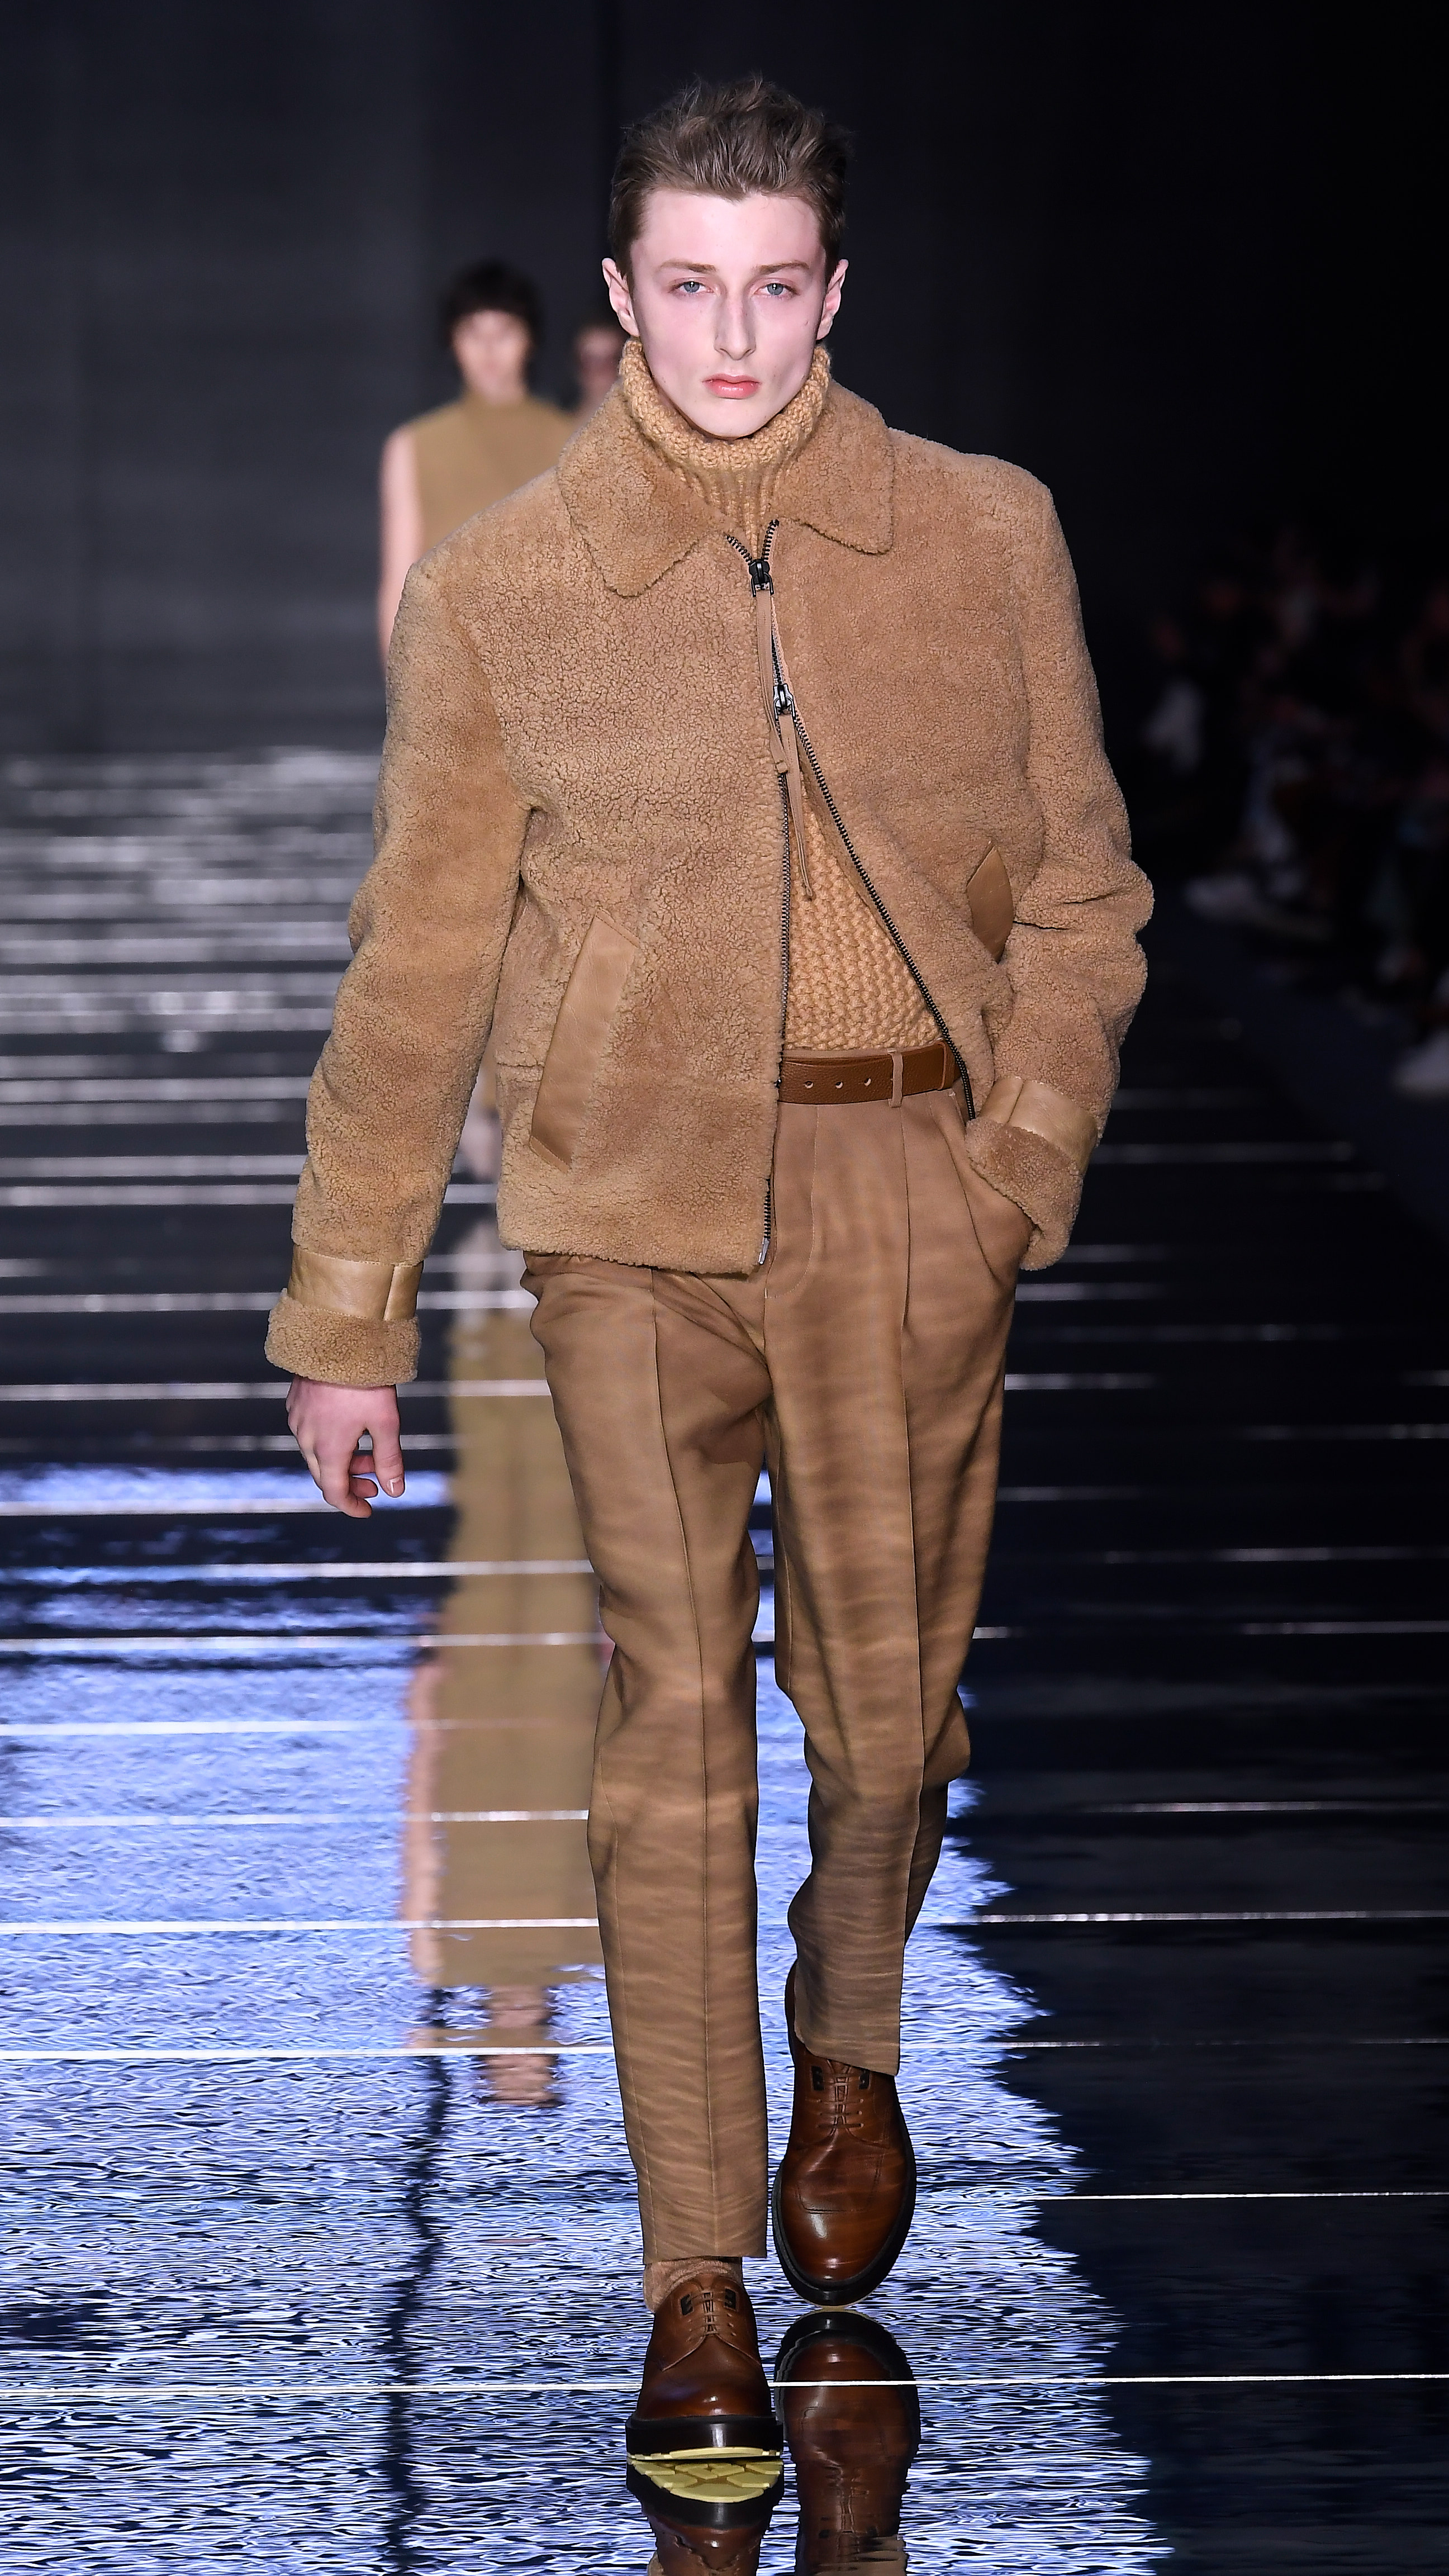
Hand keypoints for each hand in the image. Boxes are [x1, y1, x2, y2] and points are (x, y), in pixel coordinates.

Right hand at [286, 1378, 403, 1517]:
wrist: (337, 1337)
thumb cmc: (365, 1380)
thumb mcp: (386, 1422)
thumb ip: (389, 1459)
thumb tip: (395, 1492)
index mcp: (328, 1448)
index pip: (334, 1492)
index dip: (352, 1506)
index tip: (368, 1510)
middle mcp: (306, 1437)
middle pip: (325, 1474)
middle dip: (351, 1483)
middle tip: (374, 1483)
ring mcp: (298, 1418)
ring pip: (316, 1453)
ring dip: (342, 1461)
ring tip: (367, 1455)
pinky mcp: (296, 1401)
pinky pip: (310, 1432)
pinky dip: (330, 1441)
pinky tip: (349, 1429)